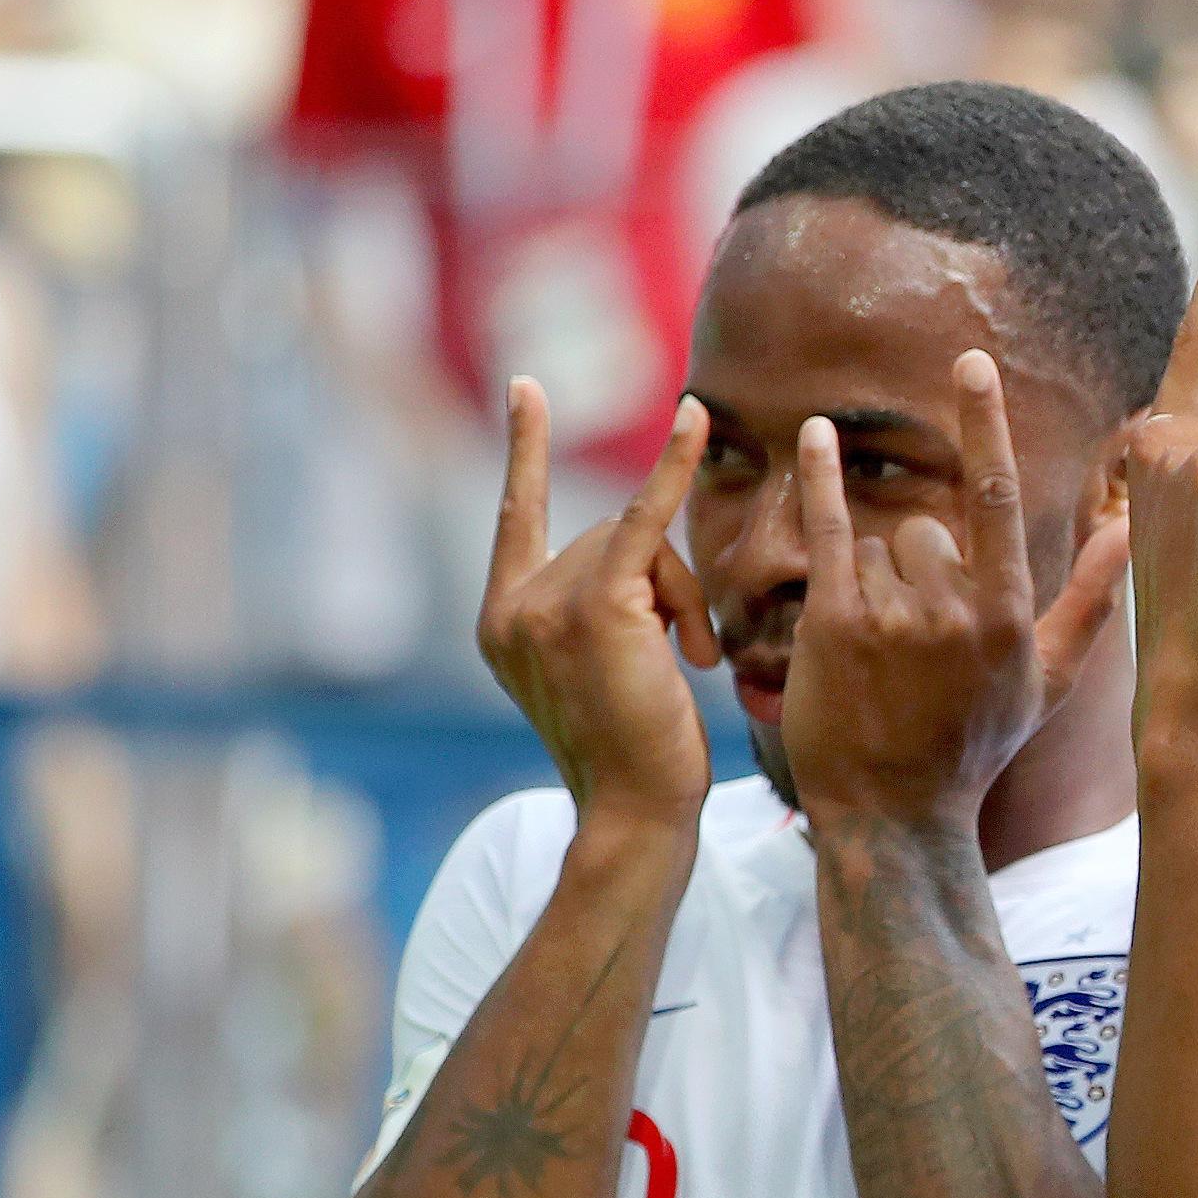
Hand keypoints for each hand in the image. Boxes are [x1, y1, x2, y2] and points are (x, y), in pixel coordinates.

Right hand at [479, 382, 719, 833]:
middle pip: (604, 535)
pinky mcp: (601, 606)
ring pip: (640, 545)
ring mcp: (547, 605)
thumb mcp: (598, 668)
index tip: (526, 386)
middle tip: (681, 656)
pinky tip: (696, 417)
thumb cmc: (636, 751)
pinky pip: (645, 520)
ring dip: (683, 597)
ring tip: (686, 664)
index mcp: (500, 621)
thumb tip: (638, 552)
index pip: (517, 516)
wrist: (636, 811)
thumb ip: (596, 604)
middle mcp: (511, 608)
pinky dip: (674, 468)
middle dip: (660, 583)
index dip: (526, 450)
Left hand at [778, 351, 1131, 830]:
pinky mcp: (834, 624)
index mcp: (1008, 615)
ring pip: (879, 547)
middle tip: (914, 648)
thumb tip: (1128, 527)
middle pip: (928, 533)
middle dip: (919, 572)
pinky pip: (830, 532)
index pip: (999, 496)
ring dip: (875, 584)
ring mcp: (891, 615)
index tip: (973, 360)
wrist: (893, 813)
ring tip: (878, 657)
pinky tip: (813, 433)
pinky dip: (820, 480)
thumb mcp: (1048, 677)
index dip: (986, 422)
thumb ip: (1091, 597)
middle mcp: (952, 609)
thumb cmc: (975, 744)